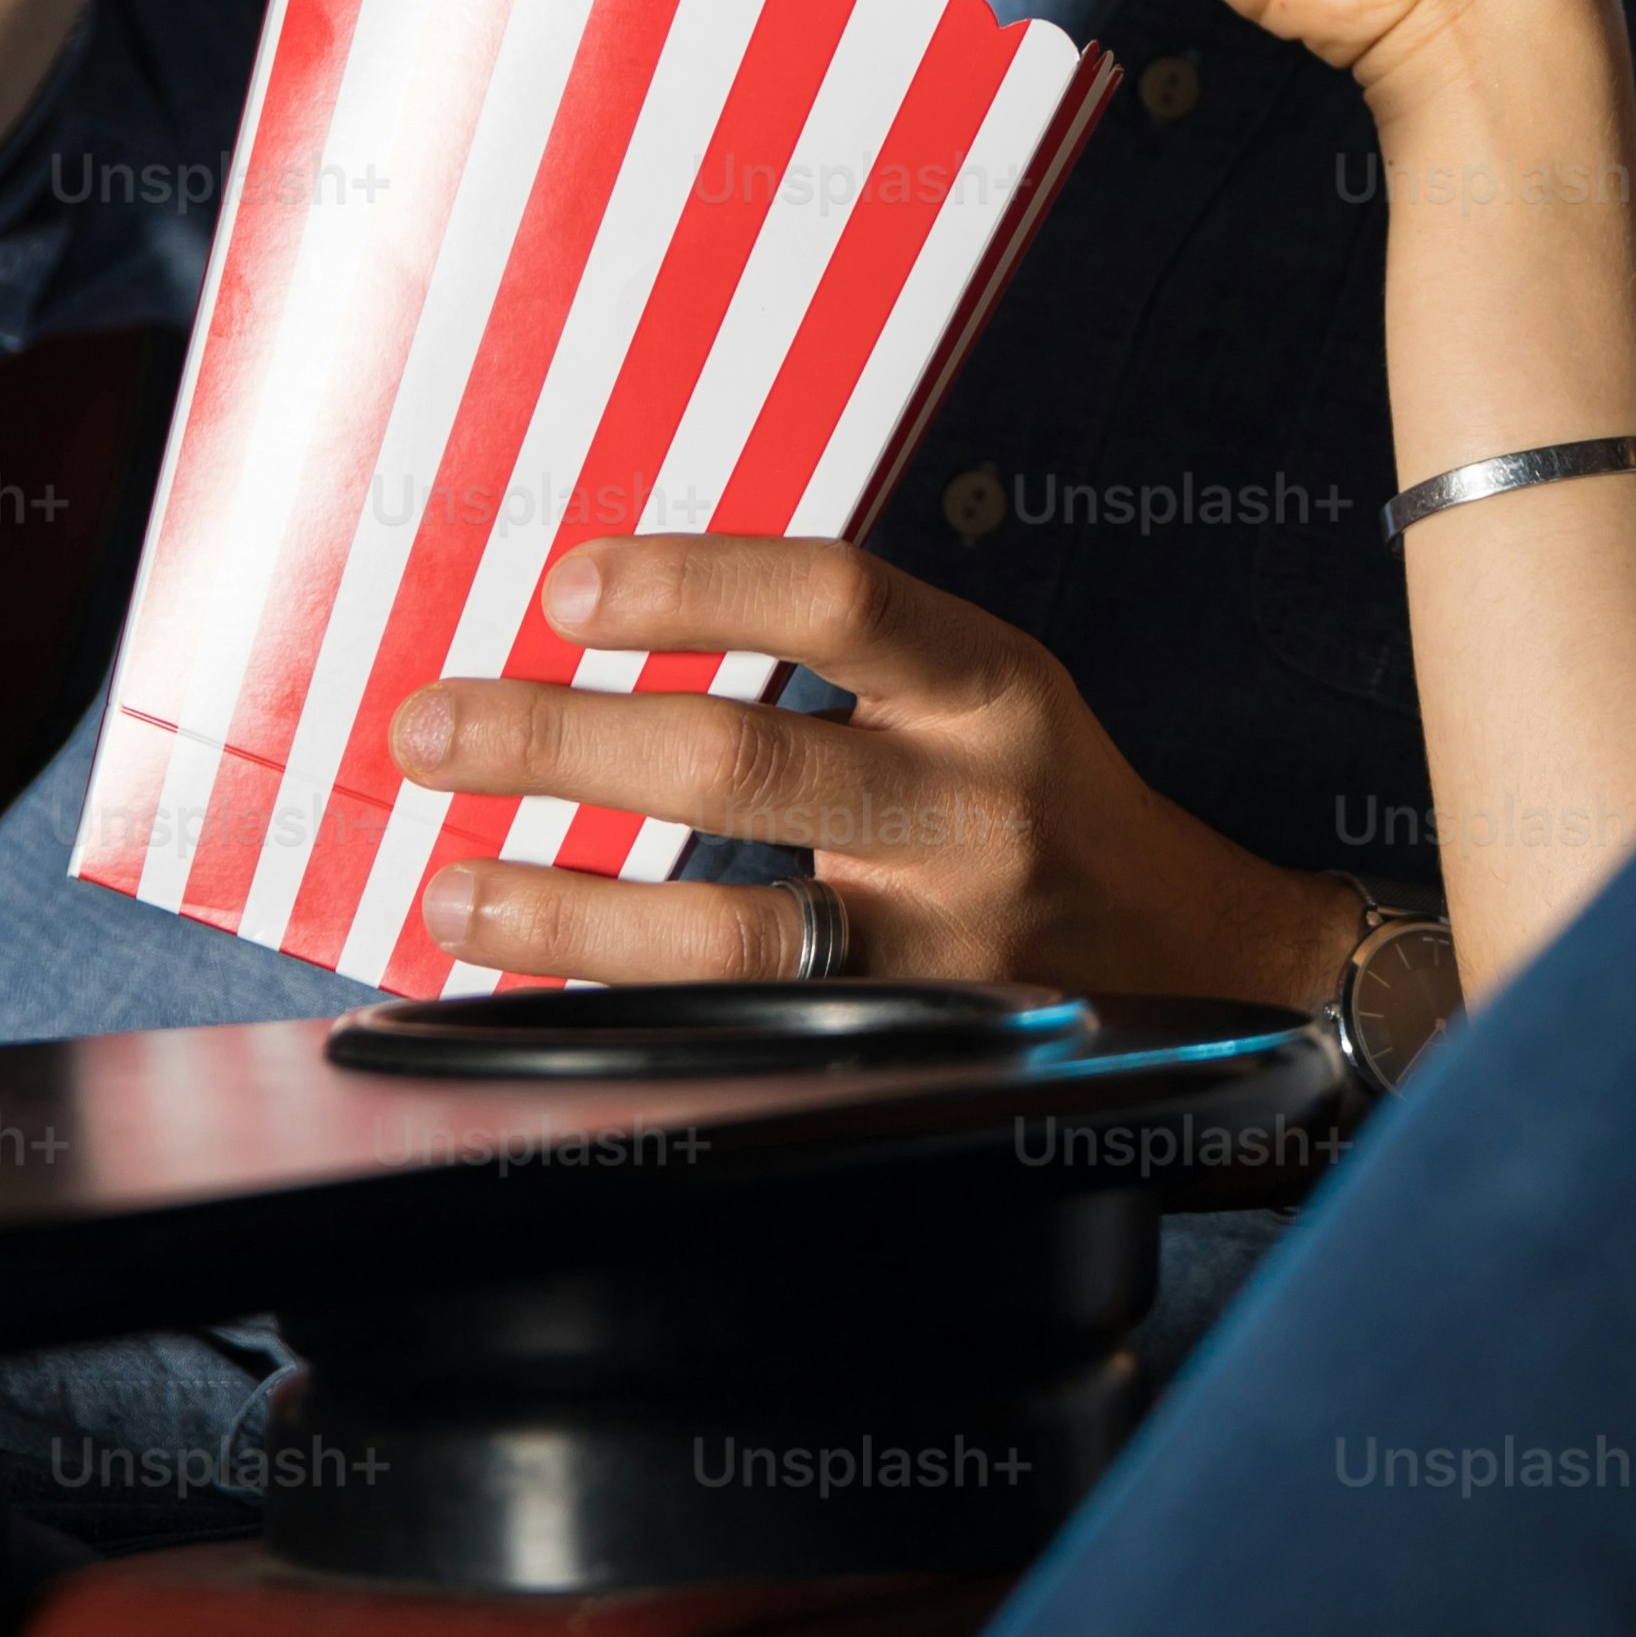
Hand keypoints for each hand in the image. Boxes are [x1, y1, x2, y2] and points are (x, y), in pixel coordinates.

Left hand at [393, 534, 1365, 1001]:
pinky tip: (537, 991)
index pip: (841, 599)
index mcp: (992, 687)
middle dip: (558, 744)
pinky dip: (623, 1009)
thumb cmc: (1050, 801)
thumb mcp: (988, 691)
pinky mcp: (914, 1052)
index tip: (567, 587)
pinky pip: (739, 1038)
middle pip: (741, 766)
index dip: (695, 584)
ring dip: (559, 911)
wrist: (1203, 961)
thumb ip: (847, 657)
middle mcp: (972, 810)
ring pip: (724, 936)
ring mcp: (942, 947)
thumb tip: (608, 622)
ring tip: (451, 889)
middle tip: (432, 728)